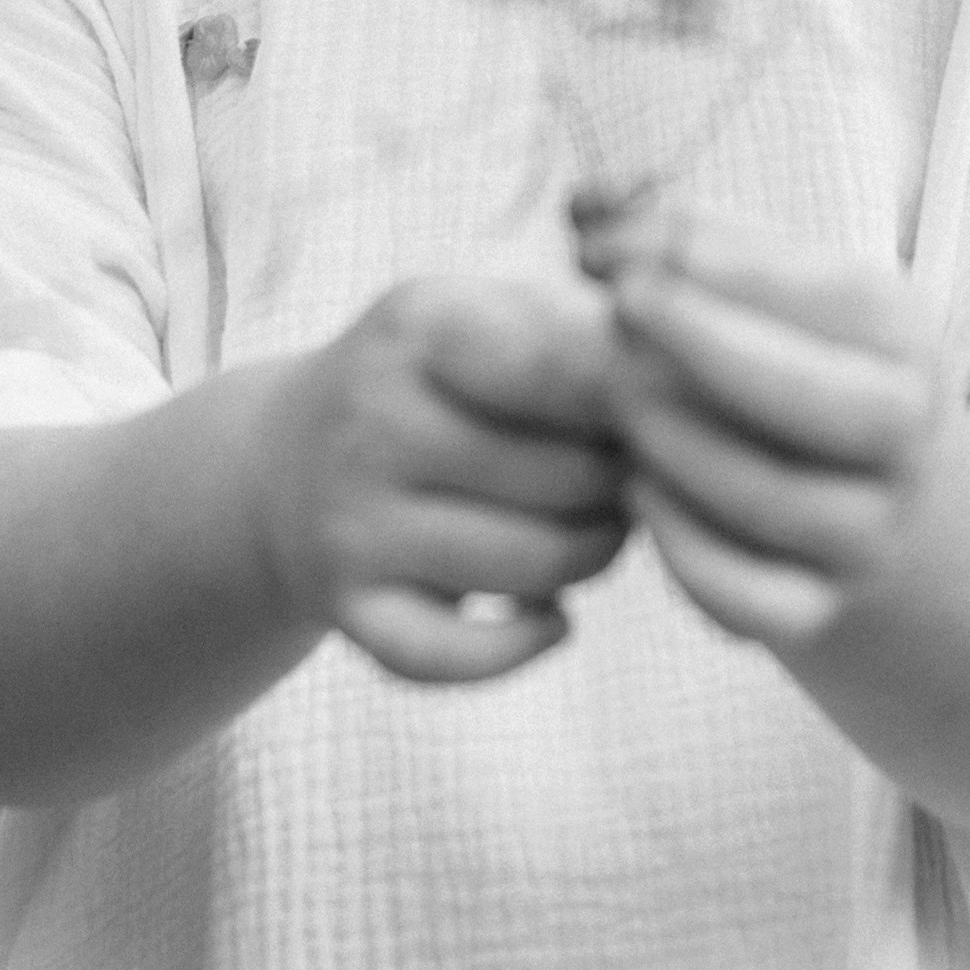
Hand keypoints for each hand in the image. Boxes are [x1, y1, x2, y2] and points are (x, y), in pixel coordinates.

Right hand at [249, 270, 631, 682]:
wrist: (285, 457)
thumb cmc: (439, 378)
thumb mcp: (490, 313)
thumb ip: (585, 332)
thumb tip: (685, 387)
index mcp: (422, 326)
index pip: (562, 367)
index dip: (635, 399)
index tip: (662, 406)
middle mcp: (374, 421)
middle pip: (568, 480)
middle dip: (626, 485)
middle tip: (629, 474)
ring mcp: (351, 520)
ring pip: (533, 568)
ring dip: (594, 557)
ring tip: (598, 528)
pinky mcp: (347, 606)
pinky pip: (453, 656)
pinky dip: (520, 649)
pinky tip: (550, 619)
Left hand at [577, 199, 948, 651]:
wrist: (876, 494)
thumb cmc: (791, 357)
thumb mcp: (766, 286)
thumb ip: (680, 236)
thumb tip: (588, 201)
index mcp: (899, 334)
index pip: (818, 292)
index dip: (702, 262)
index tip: (600, 242)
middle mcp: (903, 434)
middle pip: (811, 397)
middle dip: (698, 346)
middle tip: (613, 312)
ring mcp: (867, 531)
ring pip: (766, 498)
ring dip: (674, 440)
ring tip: (619, 397)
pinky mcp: (818, 609)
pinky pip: (745, 595)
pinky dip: (679, 545)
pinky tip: (639, 489)